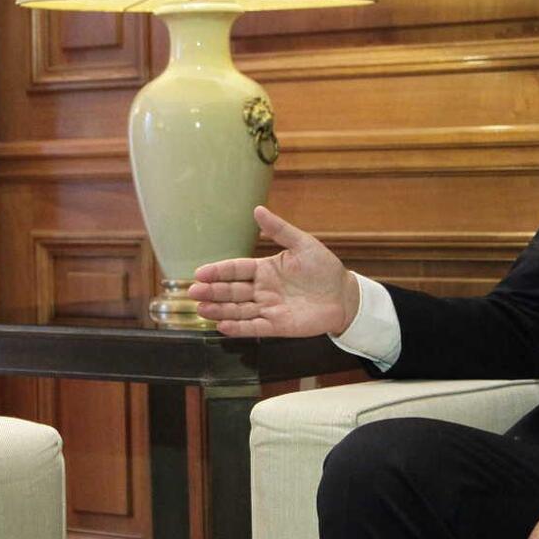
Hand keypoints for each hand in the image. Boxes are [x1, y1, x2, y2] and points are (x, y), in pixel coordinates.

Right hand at [187, 206, 359, 337]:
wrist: (344, 296)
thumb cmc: (325, 269)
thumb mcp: (303, 244)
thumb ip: (279, 230)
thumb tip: (258, 209)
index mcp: (265, 269)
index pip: (236, 270)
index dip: (218, 271)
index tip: (200, 272)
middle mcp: (262, 289)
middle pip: (232, 291)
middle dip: (212, 292)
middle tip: (193, 292)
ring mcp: (268, 308)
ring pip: (238, 310)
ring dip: (219, 310)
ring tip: (201, 309)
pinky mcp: (277, 326)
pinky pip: (253, 327)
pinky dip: (238, 328)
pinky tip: (222, 326)